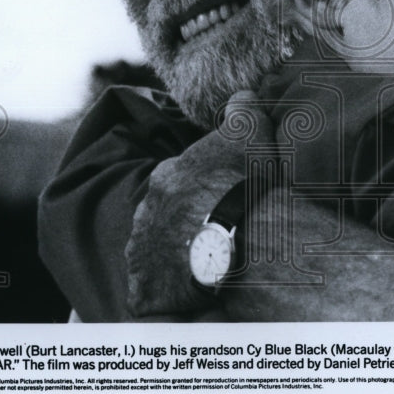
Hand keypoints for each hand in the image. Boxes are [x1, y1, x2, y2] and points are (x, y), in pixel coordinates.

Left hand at [125, 91, 272, 316]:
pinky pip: (151, 295)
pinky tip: (192, 296)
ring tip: (206, 267)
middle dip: (184, 225)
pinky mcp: (146, 291)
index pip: (177, 182)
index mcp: (166, 178)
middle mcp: (144, 214)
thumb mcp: (251, 131)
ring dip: (174, 259)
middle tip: (216, 233)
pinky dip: (167, 296)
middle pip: (162, 218)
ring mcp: (142, 254)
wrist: (249, 239)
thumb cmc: (250, 184)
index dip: (201, 191)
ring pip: (153, 255)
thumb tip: (240, 97)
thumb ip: (242, 110)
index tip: (222, 199)